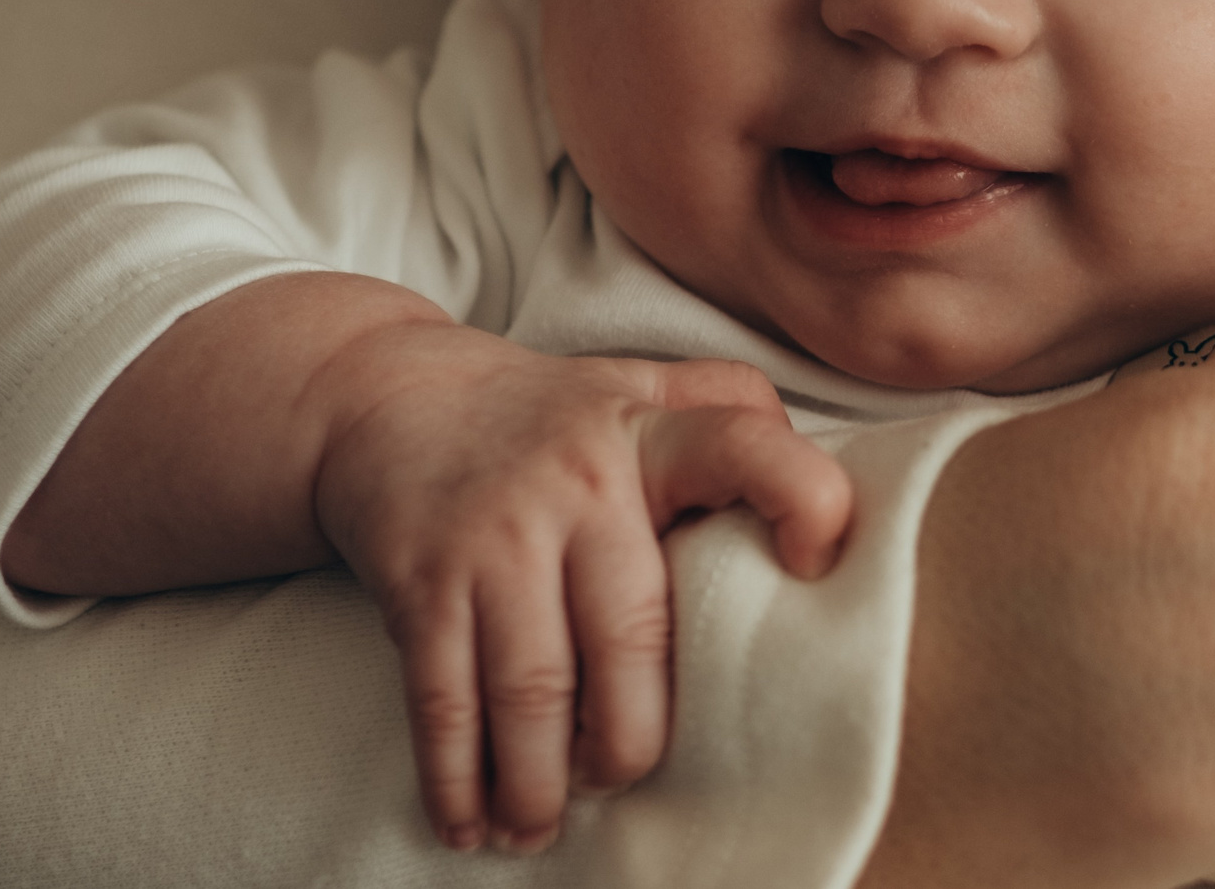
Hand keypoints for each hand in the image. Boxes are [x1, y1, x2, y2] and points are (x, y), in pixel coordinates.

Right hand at [308, 327, 851, 854]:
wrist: (389, 395)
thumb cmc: (550, 418)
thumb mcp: (645, 391)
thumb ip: (734, 421)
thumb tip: (825, 507)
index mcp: (653, 433)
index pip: (744, 443)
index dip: (799, 499)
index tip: (814, 565)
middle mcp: (582, 481)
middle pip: (633, 634)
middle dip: (631, 737)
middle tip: (624, 778)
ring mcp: (497, 534)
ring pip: (534, 689)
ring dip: (543, 782)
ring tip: (544, 824)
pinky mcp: (422, 581)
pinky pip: (443, 700)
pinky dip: (457, 779)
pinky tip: (471, 820)